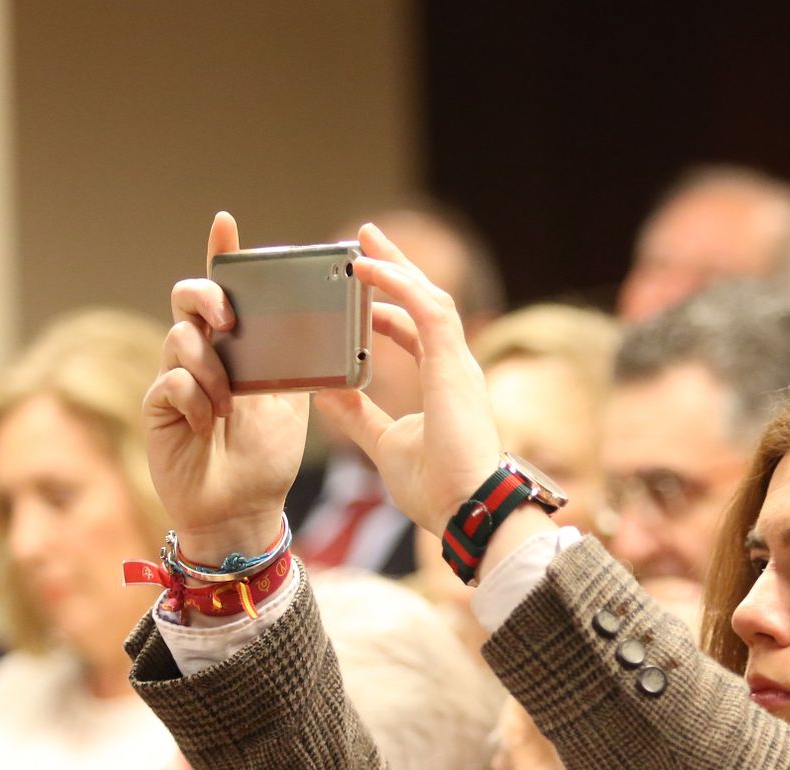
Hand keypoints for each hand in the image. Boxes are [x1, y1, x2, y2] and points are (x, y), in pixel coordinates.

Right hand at [145, 213, 308, 560]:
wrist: (245, 506)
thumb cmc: (267, 454)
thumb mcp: (291, 401)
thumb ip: (294, 362)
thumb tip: (317, 327)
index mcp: (238, 348)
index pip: (227, 292)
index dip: (222, 255)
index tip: (227, 223)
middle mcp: (204, 354)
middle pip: (188, 299)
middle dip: (207, 298)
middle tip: (229, 319)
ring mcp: (177, 378)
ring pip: (180, 338)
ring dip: (211, 368)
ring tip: (227, 405)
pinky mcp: (158, 406)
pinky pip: (171, 382)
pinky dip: (194, 399)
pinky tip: (206, 424)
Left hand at [314, 224, 552, 562]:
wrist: (465, 507)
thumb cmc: (436, 486)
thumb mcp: (383, 443)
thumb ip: (357, 416)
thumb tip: (324, 392)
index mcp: (443, 383)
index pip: (417, 330)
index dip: (389, 307)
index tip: (360, 291)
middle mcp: (455, 367)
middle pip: (426, 302)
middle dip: (396, 269)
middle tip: (364, 242)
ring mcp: (458, 363)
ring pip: (429, 298)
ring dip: (395, 267)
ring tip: (362, 243)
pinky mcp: (453, 364)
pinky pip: (426, 309)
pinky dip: (396, 284)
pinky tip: (366, 269)